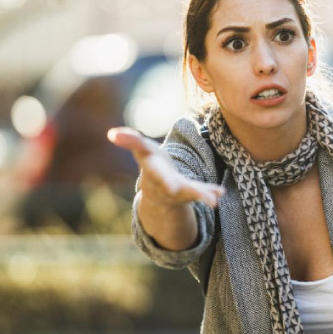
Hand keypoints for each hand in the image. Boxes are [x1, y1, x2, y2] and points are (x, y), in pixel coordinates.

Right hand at [107, 127, 223, 208]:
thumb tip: (112, 133)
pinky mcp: (190, 193)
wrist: (158, 192)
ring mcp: (178, 190)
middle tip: (173, 188)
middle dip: (169, 185)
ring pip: (189, 192)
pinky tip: (220, 193)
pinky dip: (211, 193)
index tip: (149, 168)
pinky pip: (201, 193)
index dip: (151, 168)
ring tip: (213, 200)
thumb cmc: (151, 163)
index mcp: (151, 169)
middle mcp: (163, 182)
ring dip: (200, 194)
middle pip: (166, 184)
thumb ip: (131, 141)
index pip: (148, 166)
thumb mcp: (142, 150)